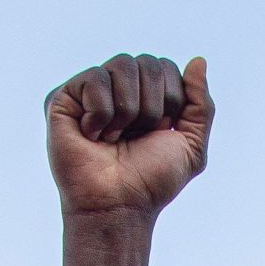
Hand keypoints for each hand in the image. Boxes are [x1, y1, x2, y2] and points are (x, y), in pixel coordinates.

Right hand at [46, 53, 214, 219]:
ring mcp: (90, 91)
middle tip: (136, 137)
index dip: (171, 101)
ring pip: (122, 65)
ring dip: (127, 110)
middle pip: (148, 63)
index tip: (158, 133)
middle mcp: (118, 89)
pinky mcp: (64, 97)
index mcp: (146, 95)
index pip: (166, 67)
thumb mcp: (191, 145)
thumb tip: (198, 60)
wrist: (120, 205)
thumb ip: (201, 103)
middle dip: (152, 106)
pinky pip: (95, 79)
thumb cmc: (151, 180)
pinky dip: (101, 114)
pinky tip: (92, 135)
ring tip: (113, 138)